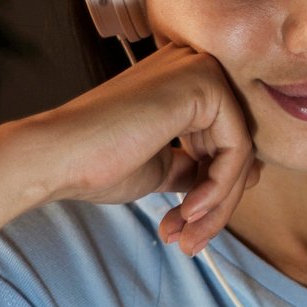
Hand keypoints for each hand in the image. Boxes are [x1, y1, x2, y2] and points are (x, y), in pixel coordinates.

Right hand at [30, 42, 262, 254]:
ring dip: (218, 205)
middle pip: (235, 145)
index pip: (221, 140)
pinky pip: (237, 148)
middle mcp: (194, 65)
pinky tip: (189, 211)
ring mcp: (200, 69)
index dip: (212, 191)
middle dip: (218, 203)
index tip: (188, 226)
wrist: (56, 156)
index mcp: (181, 81)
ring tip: (188, 236)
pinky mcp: (204, 83)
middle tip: (192, 242)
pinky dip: (218, 189)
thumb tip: (250, 173)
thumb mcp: (162, 166)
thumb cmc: (96, 163)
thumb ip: (199, 165)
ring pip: (240, 151)